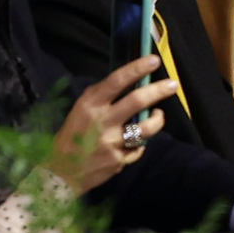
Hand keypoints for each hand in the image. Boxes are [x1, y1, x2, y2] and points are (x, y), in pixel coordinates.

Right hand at [46, 56, 169, 194]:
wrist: (60, 172)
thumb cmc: (73, 135)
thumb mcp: (80, 110)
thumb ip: (102, 97)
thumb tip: (130, 81)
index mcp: (90, 104)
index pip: (116, 81)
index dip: (137, 69)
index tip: (154, 60)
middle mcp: (102, 122)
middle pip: (137, 101)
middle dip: (158, 91)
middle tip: (173, 84)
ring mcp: (111, 142)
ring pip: (146, 128)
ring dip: (157, 120)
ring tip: (158, 114)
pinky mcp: (118, 161)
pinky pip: (139, 148)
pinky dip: (139, 143)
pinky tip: (135, 141)